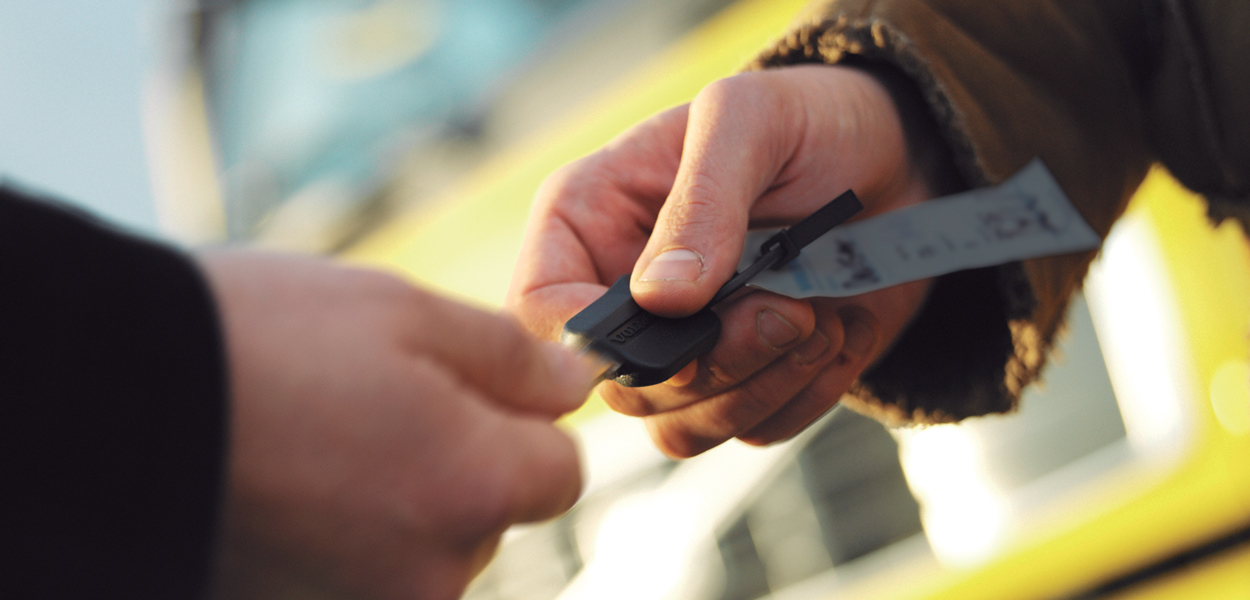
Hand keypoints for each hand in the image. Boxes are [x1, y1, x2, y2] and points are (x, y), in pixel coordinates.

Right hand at [197, 250, 594, 599]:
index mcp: (473, 488)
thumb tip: (576, 384)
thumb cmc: (260, 342)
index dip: (526, 420)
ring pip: (429, 543)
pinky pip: (366, 569)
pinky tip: (298, 477)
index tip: (472, 387)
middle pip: (492, 513)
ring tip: (323, 434)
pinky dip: (349, 529)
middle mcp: (431, 571)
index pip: (560, 472)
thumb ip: (513, 359)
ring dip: (401, 495)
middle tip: (376, 397)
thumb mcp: (405, 313)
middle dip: (461, 457)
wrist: (112, 398)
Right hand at [507, 64, 943, 456]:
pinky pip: (752, 431)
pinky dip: (806, 394)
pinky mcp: (742, 381)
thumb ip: (702, 203)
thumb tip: (663, 299)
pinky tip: (838, 331)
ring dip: (765, 385)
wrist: (897, 158)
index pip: (541, 310)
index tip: (678, 330)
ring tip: (821, 315)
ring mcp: (682, 346)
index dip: (590, 343)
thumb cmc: (808, 120)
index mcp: (589, 220)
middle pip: (622, 387)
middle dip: (716, 363)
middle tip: (789, 308)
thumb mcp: (749, 120)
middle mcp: (622, 294)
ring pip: (682, 427)